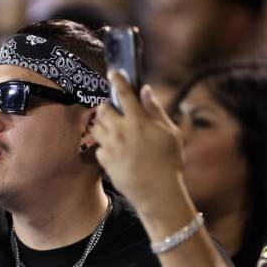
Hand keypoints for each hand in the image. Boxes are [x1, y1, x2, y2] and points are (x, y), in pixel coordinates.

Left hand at [94, 73, 184, 208]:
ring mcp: (111, 146)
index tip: (114, 73)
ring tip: (115, 130)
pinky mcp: (104, 161)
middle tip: (115, 111)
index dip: (118, 80)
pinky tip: (116, 151)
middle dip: (107, 106)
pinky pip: (99, 146)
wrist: (157, 193)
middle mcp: (121, 131)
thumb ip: (155, 110)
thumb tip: (145, 90)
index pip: (124, 93)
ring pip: (96, 126)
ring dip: (103, 124)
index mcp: (139, 122)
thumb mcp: (170, 133)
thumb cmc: (169, 162)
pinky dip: (105, 145)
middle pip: (103, 108)